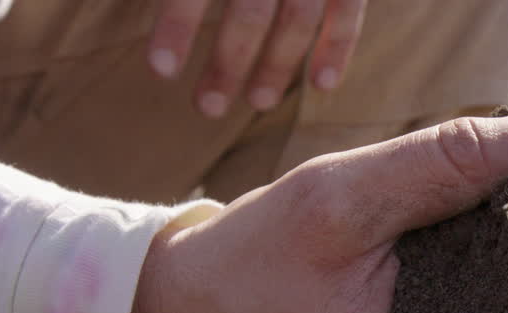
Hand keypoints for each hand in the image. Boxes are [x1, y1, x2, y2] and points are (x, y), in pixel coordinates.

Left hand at [147, 0, 367, 116]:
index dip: (177, 22)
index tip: (160, 70)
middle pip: (250, 6)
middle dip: (228, 61)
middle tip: (207, 108)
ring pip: (297, 14)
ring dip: (278, 64)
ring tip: (256, 103)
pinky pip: (347, 8)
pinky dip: (338, 45)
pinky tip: (321, 85)